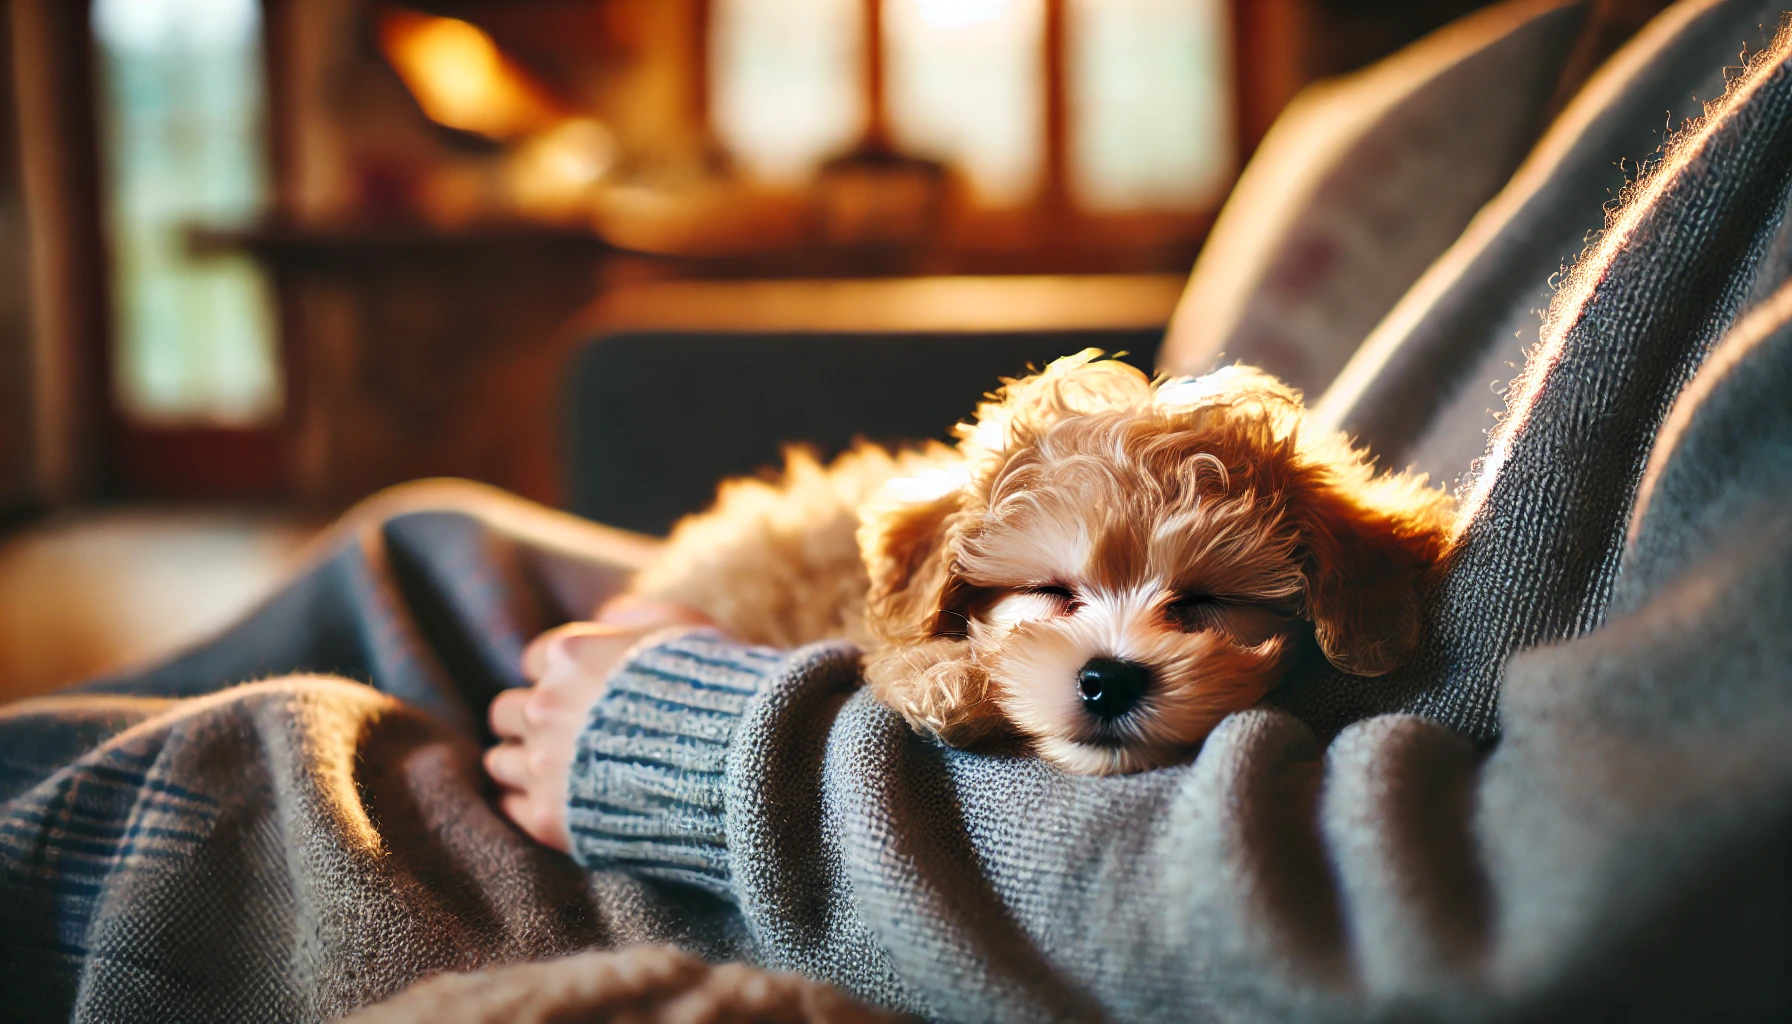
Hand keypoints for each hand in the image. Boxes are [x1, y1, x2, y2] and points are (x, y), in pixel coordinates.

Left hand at [486, 600, 710, 851]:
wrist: (735, 767)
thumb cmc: (717, 692)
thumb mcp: (687, 629)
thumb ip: (639, 615)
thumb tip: (607, 617)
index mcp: (570, 656)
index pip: (533, 659)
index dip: (559, 676)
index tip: (582, 693)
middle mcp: (546, 707)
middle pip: (507, 711)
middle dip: (533, 719)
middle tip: (565, 734)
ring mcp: (543, 765)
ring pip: (500, 760)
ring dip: (523, 762)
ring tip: (558, 772)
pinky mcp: (550, 817)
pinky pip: (508, 807)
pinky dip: (523, 803)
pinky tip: (551, 803)